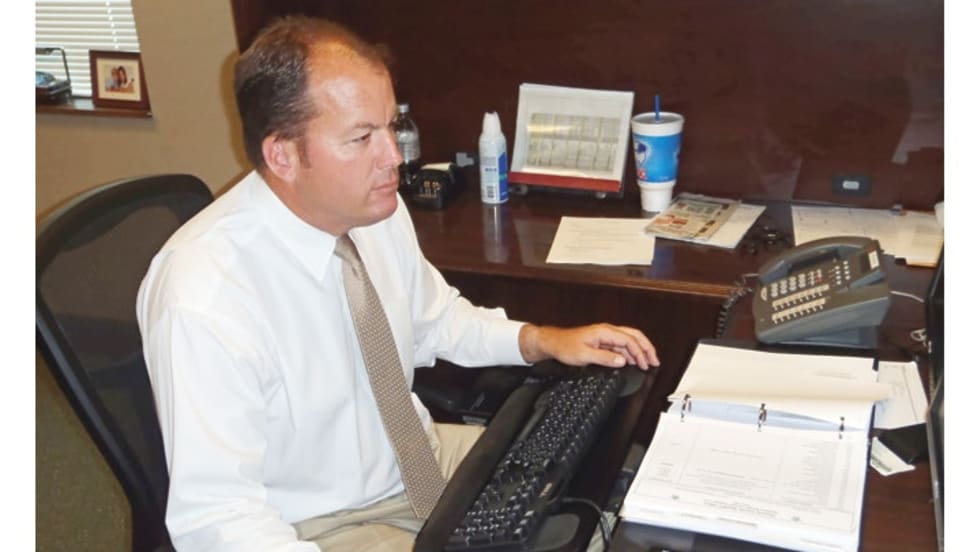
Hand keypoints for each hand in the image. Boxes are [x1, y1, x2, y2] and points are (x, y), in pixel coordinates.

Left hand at [518, 323, 659, 369]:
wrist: (553, 343)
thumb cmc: (565, 346)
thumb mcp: (584, 355)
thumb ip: (604, 358)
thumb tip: (622, 361)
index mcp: (604, 332)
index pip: (629, 340)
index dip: (640, 352)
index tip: (645, 364)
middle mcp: (607, 331)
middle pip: (634, 336)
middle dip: (646, 348)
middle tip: (655, 361)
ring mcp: (605, 336)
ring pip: (629, 340)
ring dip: (639, 351)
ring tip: (648, 362)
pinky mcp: (602, 342)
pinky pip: (621, 345)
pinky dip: (630, 353)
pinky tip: (633, 361)